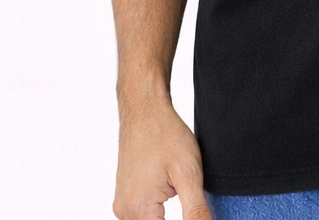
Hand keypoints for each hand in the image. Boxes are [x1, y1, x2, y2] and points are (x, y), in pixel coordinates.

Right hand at [113, 94, 211, 219]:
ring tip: (176, 187)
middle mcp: (124, 211)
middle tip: (185, 190)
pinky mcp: (125, 197)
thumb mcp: (189, 173)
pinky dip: (158, 211)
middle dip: (178, 218)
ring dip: (166, 217)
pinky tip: (169, 189)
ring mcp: (122, 205)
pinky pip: (142, 214)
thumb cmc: (166, 134)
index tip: (195, 210)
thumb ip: (196, 211)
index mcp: (138, 210)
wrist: (144, 110)